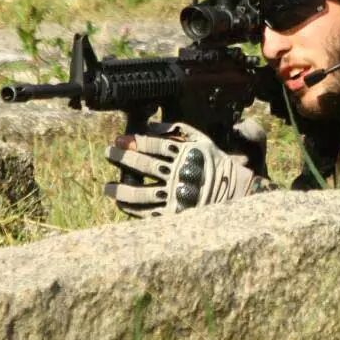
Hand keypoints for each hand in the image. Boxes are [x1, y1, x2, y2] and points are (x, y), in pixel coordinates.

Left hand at [103, 121, 261, 217]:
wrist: (233, 190)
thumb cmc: (213, 162)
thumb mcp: (201, 139)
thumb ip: (178, 129)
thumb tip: (151, 125)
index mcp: (185, 155)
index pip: (154, 146)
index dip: (134, 142)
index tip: (119, 140)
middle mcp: (179, 174)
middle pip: (145, 166)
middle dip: (123, 159)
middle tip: (108, 153)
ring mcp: (176, 195)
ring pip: (143, 193)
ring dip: (121, 190)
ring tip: (107, 188)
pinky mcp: (175, 213)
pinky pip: (149, 212)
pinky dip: (133, 208)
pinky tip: (121, 204)